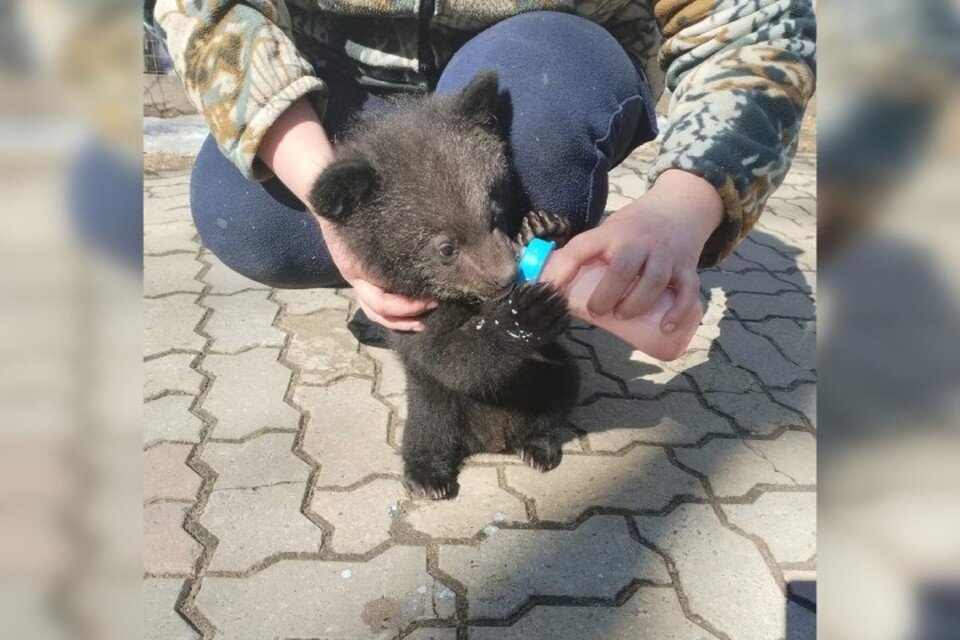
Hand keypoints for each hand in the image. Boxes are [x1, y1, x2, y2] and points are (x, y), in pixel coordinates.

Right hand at [259, 97, 435, 330]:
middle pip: (379, 313)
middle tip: (434, 307)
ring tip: (424, 319)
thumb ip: (390, 231)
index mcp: (357, 269)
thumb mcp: (367, 219)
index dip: (406, 306)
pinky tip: (415, 310)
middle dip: (407, 317)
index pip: (381, 300)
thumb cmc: (353, 208)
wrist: (332, 200)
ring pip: (376, 314)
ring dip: (401, 321)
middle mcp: (357, 280)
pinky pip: (377, 305)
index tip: (432, 298)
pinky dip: (395, 313)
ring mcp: (359, 281)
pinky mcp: (365, 279)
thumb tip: (424, 230)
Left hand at [541, 169, 722, 331]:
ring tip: (623, 316)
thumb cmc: (634, 227)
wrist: (678, 208)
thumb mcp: (608, 230)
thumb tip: (549, 281)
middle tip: (596, 311)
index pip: (583, 247)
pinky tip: (666, 327)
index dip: (563, 269)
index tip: (550, 291)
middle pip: (622, 269)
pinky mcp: (686, 266)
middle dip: (606, 295)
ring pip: (654, 281)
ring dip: (636, 304)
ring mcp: (665, 254)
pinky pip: (687, 291)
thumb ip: (586, 252)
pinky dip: (678, 311)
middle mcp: (639, 242)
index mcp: (612, 233)